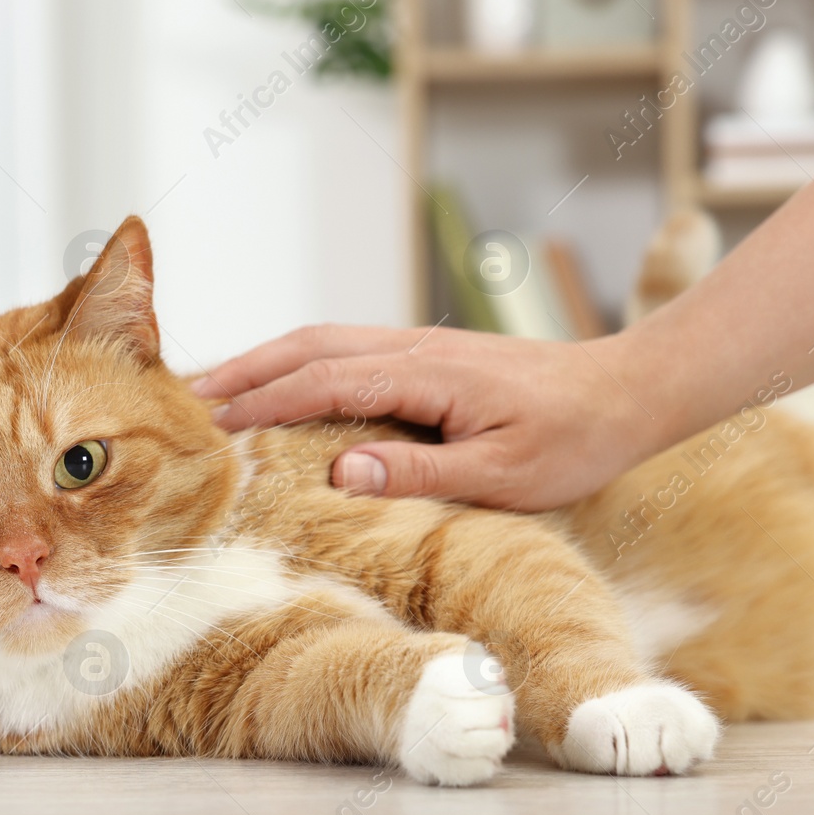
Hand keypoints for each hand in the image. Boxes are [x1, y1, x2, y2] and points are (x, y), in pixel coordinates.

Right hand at [192, 324, 665, 509]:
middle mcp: (415, 348)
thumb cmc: (574, 439)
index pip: (321, 382)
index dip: (261, 403)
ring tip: (219, 387)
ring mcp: (423, 346)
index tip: (210, 425)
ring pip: (327, 340)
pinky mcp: (433, 356)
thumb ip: (420, 472)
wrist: (627, 391)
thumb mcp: (503, 474)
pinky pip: (351, 349)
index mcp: (425, 374)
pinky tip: (291, 385)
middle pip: (309, 345)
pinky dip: (304, 361)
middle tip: (186, 396)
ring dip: (269, 359)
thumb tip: (340, 471)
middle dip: (245, 368)